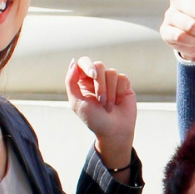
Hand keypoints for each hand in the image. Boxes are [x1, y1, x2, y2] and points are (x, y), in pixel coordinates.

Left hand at [65, 57, 137, 171]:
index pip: (84, 62)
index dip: (88, 66)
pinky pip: (122, 78)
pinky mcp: (124, 84)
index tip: (93, 76)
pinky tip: (118, 102)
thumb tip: (74, 62)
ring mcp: (111, 81)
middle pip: (98, 65)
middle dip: (99, 85)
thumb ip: (71, 81)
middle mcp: (97, 79)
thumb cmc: (94, 119)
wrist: (114, 131)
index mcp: (83, 81)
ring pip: (111, 72)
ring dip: (109, 93)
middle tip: (100, 101)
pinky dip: (119, 92)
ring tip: (108, 106)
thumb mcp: (76, 102)